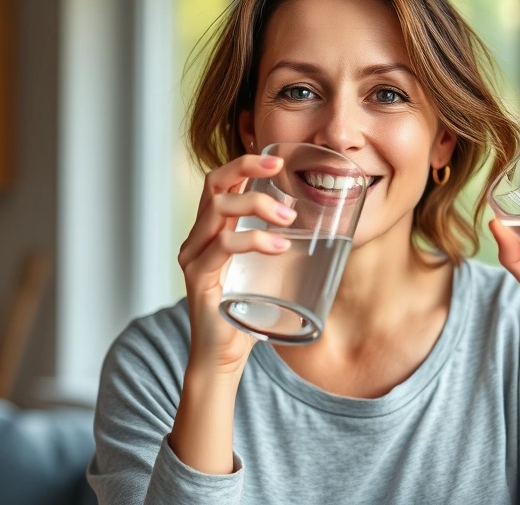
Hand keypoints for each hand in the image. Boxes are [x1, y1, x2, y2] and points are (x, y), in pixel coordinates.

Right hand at [177, 154, 297, 374]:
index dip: (243, 164)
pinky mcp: (199, 279)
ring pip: (218, 211)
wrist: (223, 358)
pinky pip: (223, 248)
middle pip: (213, 185)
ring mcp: (194, 257)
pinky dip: (253, 241)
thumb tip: (325, 231)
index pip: (218, 183)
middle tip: (279, 172)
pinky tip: (278, 245)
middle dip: (245, 169)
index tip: (275, 160)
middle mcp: (196, 239)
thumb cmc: (246, 313)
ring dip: (257, 207)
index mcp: (210, 232)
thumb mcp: (265, 271)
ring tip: (289, 219)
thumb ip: (280, 248)